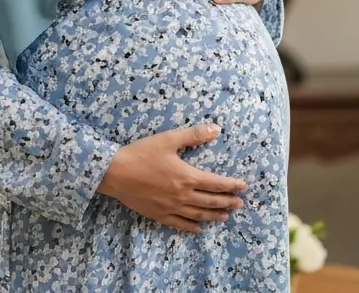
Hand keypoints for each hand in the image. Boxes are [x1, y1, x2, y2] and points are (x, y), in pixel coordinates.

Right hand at [98, 125, 247, 232]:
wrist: (115, 173)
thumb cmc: (141, 154)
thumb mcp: (168, 139)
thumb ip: (194, 135)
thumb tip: (216, 129)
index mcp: (187, 176)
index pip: (216, 183)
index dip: (232, 185)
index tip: (243, 187)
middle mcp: (183, 195)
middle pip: (211, 201)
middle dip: (227, 202)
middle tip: (239, 204)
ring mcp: (171, 207)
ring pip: (198, 214)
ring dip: (213, 216)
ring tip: (224, 217)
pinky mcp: (158, 214)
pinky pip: (179, 224)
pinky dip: (191, 227)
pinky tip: (198, 228)